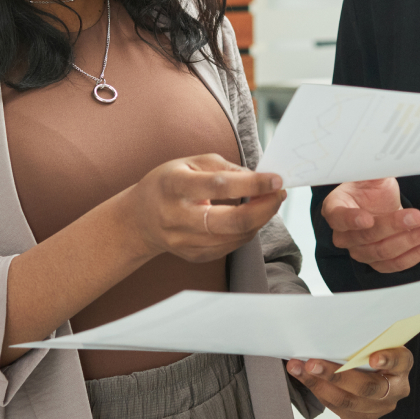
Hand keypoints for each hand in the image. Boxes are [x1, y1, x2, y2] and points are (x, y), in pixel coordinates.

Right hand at [122, 154, 284, 262]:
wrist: (139, 219)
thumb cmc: (168, 184)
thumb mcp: (191, 162)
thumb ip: (226, 169)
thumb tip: (260, 179)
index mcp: (175, 185)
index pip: (219, 186)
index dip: (252, 185)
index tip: (276, 180)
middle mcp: (178, 217)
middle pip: (231, 221)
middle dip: (264, 209)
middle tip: (279, 194)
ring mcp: (185, 241)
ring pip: (235, 237)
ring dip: (260, 220)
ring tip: (267, 203)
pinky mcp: (194, 256)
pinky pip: (230, 247)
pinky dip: (247, 232)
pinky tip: (251, 218)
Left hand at [286, 347, 411, 418]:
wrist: (375, 368)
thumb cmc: (372, 348)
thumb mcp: (375, 339)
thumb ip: (364, 338)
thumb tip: (333, 325)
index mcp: (402, 365)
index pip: (399, 361)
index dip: (388, 359)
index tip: (373, 357)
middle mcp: (396, 389)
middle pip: (366, 386)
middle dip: (335, 375)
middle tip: (313, 362)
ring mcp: (380, 406)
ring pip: (348, 401)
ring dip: (318, 384)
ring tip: (299, 368)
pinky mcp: (364, 417)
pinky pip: (338, 409)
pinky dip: (317, 391)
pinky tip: (303, 377)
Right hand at [322, 178, 419, 273]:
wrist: (378, 202)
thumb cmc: (370, 188)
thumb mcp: (371, 173)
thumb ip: (374, 169)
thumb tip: (386, 158)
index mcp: (336, 208)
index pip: (338, 217)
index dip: (351, 220)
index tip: (367, 218)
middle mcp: (344, 234)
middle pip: (366, 238)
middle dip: (395, 227)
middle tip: (417, 217)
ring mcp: (361, 251)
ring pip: (384, 253)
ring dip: (412, 241)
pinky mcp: (379, 262)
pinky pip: (397, 264)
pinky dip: (418, 252)